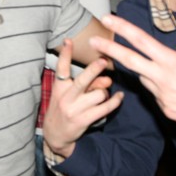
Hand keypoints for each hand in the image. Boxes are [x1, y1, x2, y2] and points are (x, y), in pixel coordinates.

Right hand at [42, 39, 121, 157]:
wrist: (55, 134)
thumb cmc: (64, 108)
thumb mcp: (67, 93)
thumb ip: (85, 83)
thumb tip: (107, 79)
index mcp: (60, 87)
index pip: (61, 68)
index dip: (65, 54)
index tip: (68, 41)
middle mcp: (66, 97)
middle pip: (82, 80)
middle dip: (94, 70)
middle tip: (103, 61)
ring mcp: (75, 109)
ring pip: (99, 94)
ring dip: (105, 92)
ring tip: (103, 94)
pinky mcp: (84, 120)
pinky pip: (105, 108)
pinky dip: (115, 101)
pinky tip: (120, 97)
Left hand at [90, 15, 175, 144]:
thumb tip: (172, 66)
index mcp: (175, 63)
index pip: (142, 42)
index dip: (124, 30)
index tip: (109, 21)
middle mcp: (165, 80)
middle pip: (131, 62)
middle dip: (111, 51)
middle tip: (94, 42)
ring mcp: (164, 99)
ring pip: (148, 82)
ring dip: (153, 76)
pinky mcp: (168, 114)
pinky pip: (161, 98)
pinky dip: (167, 93)